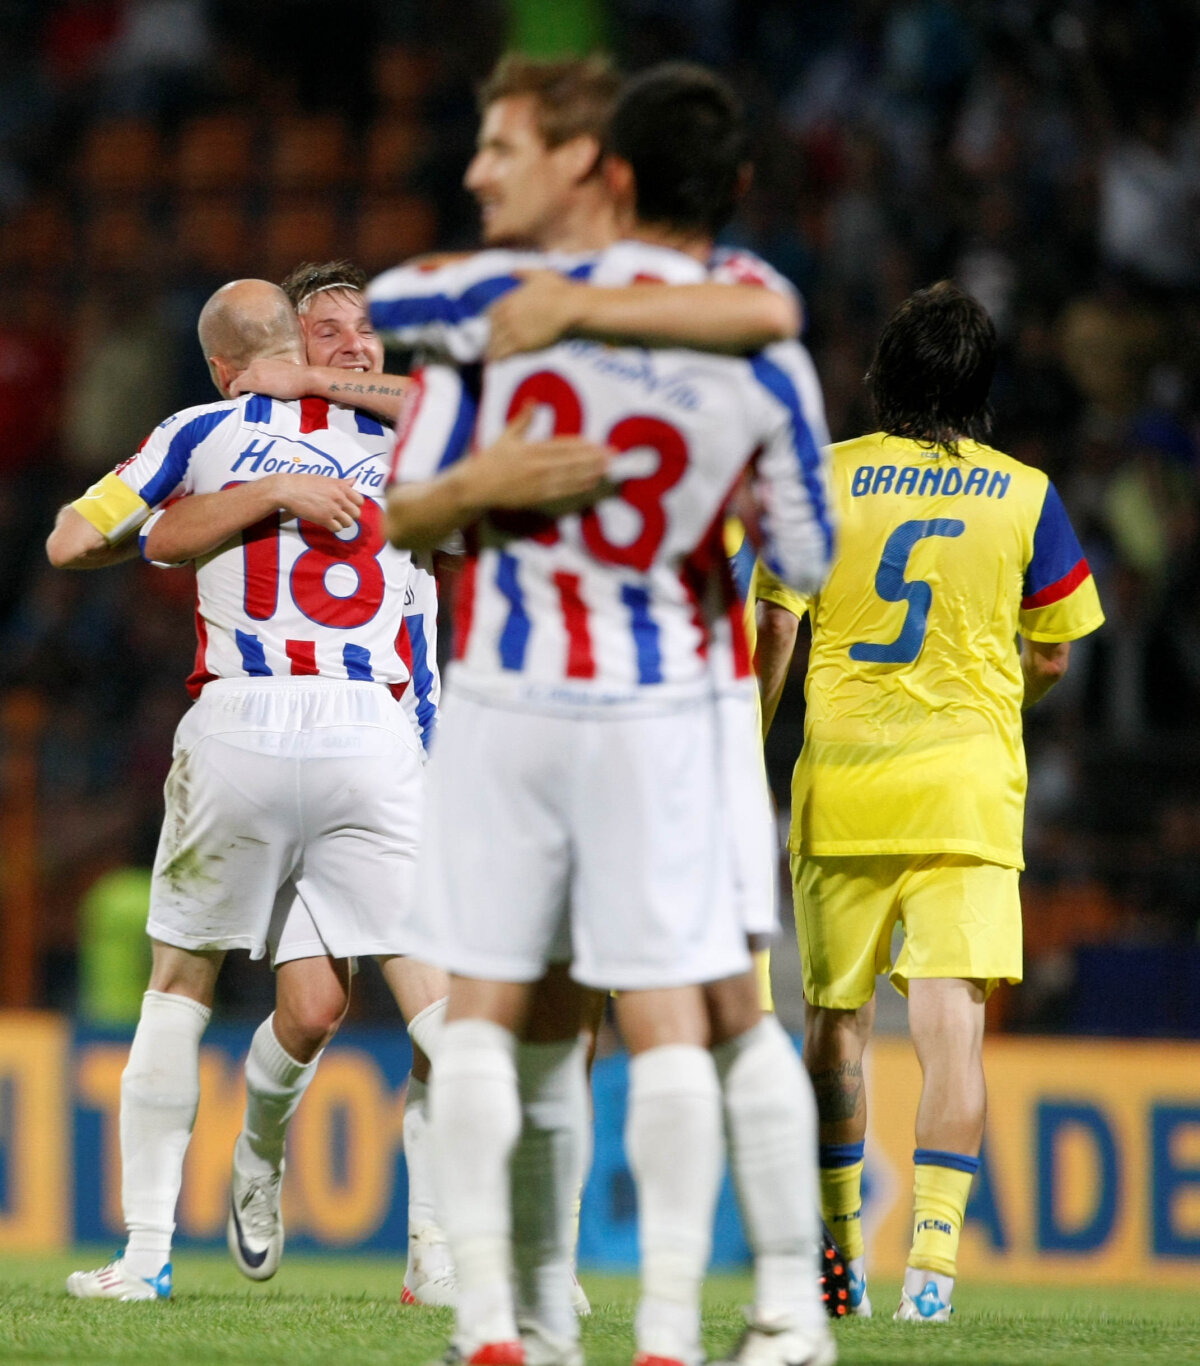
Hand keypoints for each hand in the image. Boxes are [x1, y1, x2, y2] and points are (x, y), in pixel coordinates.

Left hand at [231, 359, 312, 400]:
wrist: (306, 379)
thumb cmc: (300, 381)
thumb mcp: (282, 377)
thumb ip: (272, 380)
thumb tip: (269, 391)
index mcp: (263, 363)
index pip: (248, 374)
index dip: (247, 386)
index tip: (251, 396)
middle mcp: (255, 364)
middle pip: (240, 377)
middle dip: (242, 389)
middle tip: (246, 401)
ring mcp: (254, 372)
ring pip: (237, 383)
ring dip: (239, 393)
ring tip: (245, 404)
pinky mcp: (253, 381)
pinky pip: (236, 387)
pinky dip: (235, 395)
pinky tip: (242, 402)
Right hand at [273, 475, 363, 531]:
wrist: (287, 490)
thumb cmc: (303, 483)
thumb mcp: (325, 479)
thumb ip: (341, 482)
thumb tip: (354, 481)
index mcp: (341, 486)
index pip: (360, 500)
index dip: (355, 504)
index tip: (348, 506)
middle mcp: (339, 497)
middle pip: (356, 513)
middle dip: (350, 515)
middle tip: (341, 514)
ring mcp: (332, 509)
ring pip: (349, 523)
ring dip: (342, 523)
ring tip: (334, 519)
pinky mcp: (324, 519)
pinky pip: (337, 529)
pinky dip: (333, 527)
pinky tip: (327, 522)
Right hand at [471, 407, 611, 508]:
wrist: (476, 486)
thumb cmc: (490, 460)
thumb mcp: (506, 436)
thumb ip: (523, 420)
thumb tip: (533, 400)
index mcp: (531, 449)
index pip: (563, 446)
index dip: (583, 445)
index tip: (599, 443)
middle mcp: (537, 466)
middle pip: (572, 461)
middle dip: (594, 458)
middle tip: (614, 454)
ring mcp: (538, 483)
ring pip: (570, 476)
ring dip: (591, 472)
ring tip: (608, 467)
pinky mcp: (536, 497)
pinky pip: (562, 491)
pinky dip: (577, 486)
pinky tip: (591, 482)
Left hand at [486, 272, 582, 360]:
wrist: (571, 309)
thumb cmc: (560, 292)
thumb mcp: (540, 275)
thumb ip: (524, 273)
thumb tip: (512, 271)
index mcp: (509, 300)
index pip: (490, 313)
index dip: (490, 322)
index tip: (491, 329)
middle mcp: (507, 315)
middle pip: (491, 330)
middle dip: (490, 338)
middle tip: (489, 346)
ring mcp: (513, 331)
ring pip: (495, 344)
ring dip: (492, 351)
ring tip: (490, 358)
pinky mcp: (521, 345)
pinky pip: (503, 354)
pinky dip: (498, 359)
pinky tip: (497, 363)